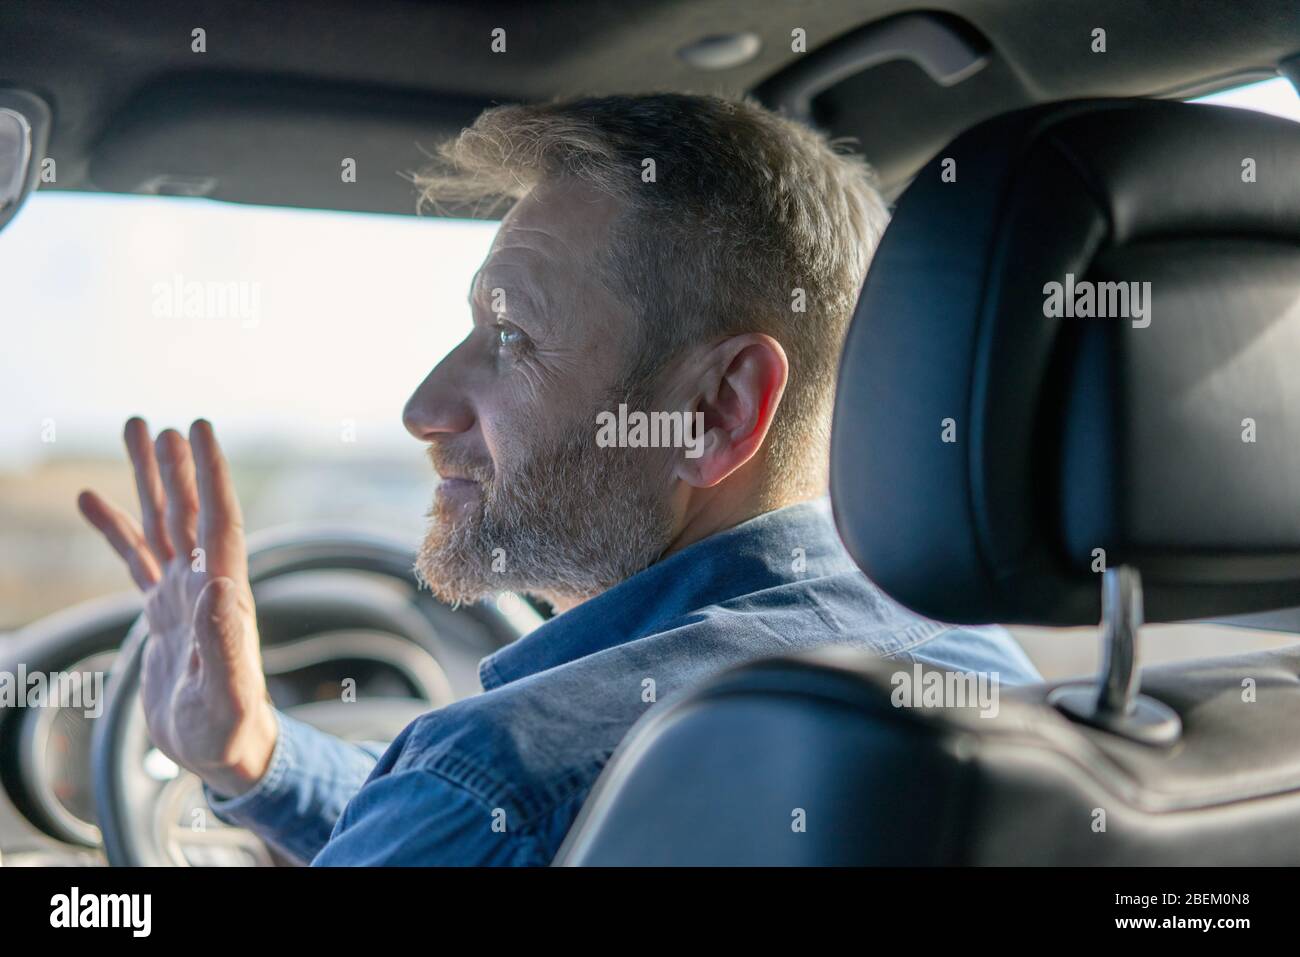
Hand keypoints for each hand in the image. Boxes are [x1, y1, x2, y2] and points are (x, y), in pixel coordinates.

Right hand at [78, 418, 276, 796]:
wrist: (227, 753)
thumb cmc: (233, 730)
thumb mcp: (227, 693)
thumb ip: (223, 642)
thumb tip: (218, 585)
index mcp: (225, 596)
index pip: (219, 522)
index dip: (211, 475)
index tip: (200, 429)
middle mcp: (205, 585)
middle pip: (188, 513)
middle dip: (174, 467)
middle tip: (156, 423)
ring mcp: (181, 595)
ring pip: (162, 526)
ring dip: (150, 482)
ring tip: (137, 434)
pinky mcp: (161, 613)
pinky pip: (134, 558)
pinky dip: (115, 527)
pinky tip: (93, 498)